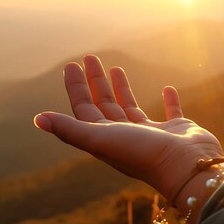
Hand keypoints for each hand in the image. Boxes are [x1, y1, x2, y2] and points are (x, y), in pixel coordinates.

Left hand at [33, 55, 223, 204]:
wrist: (186, 166)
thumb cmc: (142, 153)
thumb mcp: (101, 139)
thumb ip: (70, 130)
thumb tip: (37, 119)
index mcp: (107, 139)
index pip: (85, 110)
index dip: (76, 88)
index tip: (71, 65)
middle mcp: (127, 137)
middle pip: (105, 105)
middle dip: (95, 82)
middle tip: (90, 57)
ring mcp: (152, 134)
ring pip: (131, 107)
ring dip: (122, 88)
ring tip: (116, 67)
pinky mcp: (177, 130)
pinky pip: (171, 112)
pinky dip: (169, 101)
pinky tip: (167, 88)